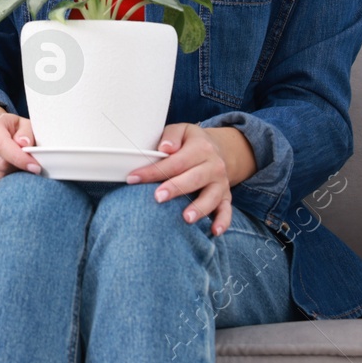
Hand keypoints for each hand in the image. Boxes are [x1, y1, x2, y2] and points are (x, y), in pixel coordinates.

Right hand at [0, 104, 40, 191]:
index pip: (0, 144)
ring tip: (9, 167)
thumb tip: (24, 144)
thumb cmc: (8, 130)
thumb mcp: (21, 125)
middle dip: (15, 167)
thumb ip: (27, 132)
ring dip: (6, 176)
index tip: (34, 167)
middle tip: (20, 164)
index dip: (19, 158)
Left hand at [124, 122, 243, 236]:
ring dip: (199, 208)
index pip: (176, 161)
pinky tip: (214, 231)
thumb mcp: (182, 130)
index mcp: (201, 148)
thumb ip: (171, 136)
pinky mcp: (226, 196)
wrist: (218, 149)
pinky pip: (227, 210)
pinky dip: (223, 221)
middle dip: (176, 188)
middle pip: (194, 179)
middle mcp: (214, 166)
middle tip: (158, 197)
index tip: (134, 178)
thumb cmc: (191, 142)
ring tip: (186, 218)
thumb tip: (164, 148)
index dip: (154, 171)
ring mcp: (221, 183)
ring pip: (212, 197)